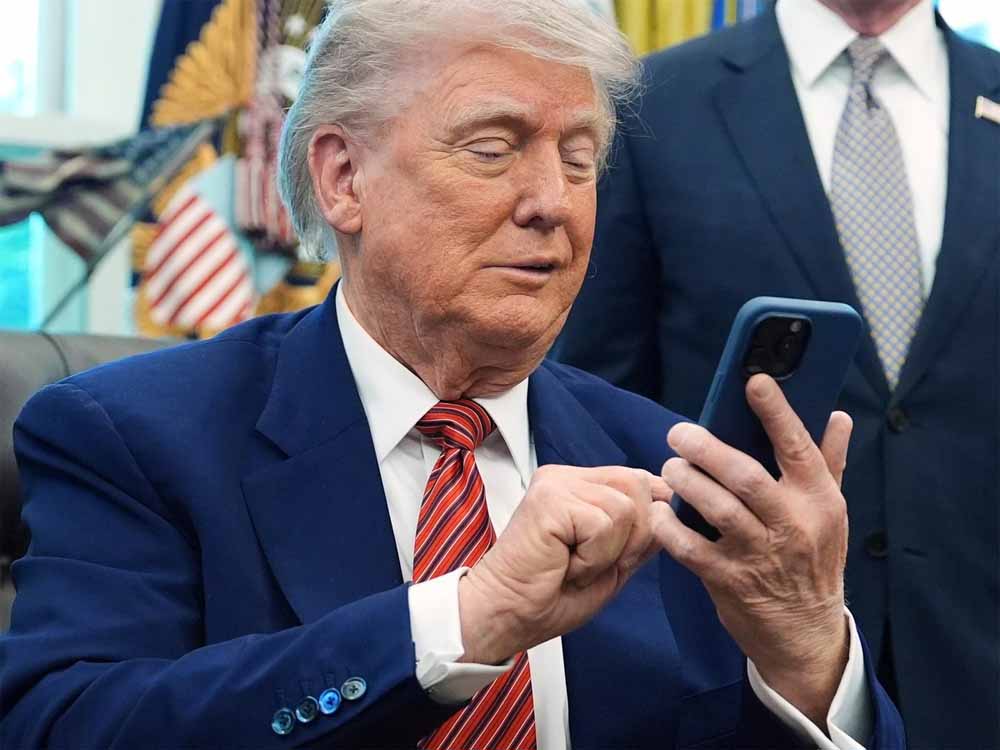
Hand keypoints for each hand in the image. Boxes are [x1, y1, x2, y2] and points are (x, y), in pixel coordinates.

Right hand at [458, 465, 669, 664]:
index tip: (618, 554)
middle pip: (639, 486)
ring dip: (609, 552)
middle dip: (632, 537)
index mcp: (580, 485)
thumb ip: (640, 532)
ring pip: (626, 507)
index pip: (639, 480)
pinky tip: (565, 565)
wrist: (508, 614)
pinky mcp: (550, 499)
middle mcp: (567, 477)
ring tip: (574, 564)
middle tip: (591, 563)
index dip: (647, 519)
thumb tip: (671, 504)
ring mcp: (556, 484)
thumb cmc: (551, 594)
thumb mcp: (613, 562)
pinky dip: (593, 557)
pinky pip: (604, 524)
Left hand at [650, 374, 851, 727]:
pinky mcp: (729, 580)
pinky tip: (661, 512)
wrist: (805, 633)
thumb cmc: (815, 560)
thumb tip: (838, 415)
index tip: (754, 380)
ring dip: (686, 481)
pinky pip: (690, 548)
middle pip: (745, 476)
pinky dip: (670, 528)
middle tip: (679, 433)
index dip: (776, 411)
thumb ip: (829, 462)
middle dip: (706, 448)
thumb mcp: (831, 512)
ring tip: (670, 467)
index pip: (798, 447)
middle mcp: (792, 524)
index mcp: (819, 500)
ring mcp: (759, 555)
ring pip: (716, 508)